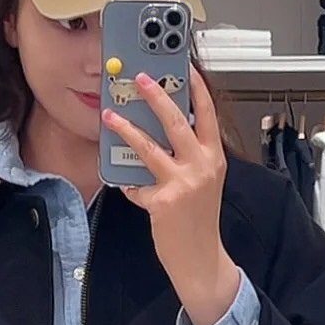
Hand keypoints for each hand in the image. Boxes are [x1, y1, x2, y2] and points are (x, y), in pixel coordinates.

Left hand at [101, 64, 241, 324]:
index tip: (184, 67)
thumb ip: (188, 157)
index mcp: (214, 157)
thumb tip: (158, 131)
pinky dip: (128, 184)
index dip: (196, 88)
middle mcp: (202, 166)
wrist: (201, 257)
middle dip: (156, 95)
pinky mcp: (163, 200)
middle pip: (177, 121)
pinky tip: (125, 185)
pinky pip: (136, 183)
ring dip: (126, 128)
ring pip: (149, 147)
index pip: (208, 114)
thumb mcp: (202, 181)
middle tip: (140, 78)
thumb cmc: (198, 218)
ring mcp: (183, 183)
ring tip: (110, 116)